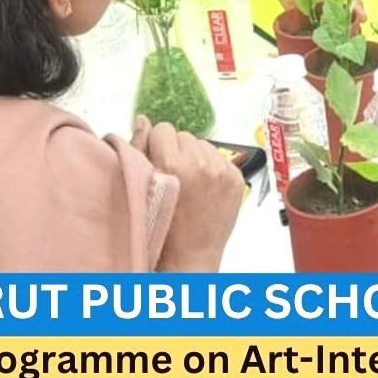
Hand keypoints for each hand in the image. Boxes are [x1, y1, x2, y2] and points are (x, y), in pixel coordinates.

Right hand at [139, 118, 241, 271]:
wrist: (189, 258)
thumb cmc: (160, 228)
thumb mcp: (143, 186)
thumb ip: (140, 149)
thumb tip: (143, 119)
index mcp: (173, 162)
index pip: (162, 129)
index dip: (156, 146)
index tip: (156, 163)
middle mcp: (202, 162)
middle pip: (184, 136)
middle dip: (176, 151)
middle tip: (173, 177)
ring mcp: (223, 171)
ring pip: (203, 145)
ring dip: (195, 158)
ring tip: (189, 184)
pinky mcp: (237, 179)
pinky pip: (220, 158)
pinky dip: (212, 169)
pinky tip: (204, 190)